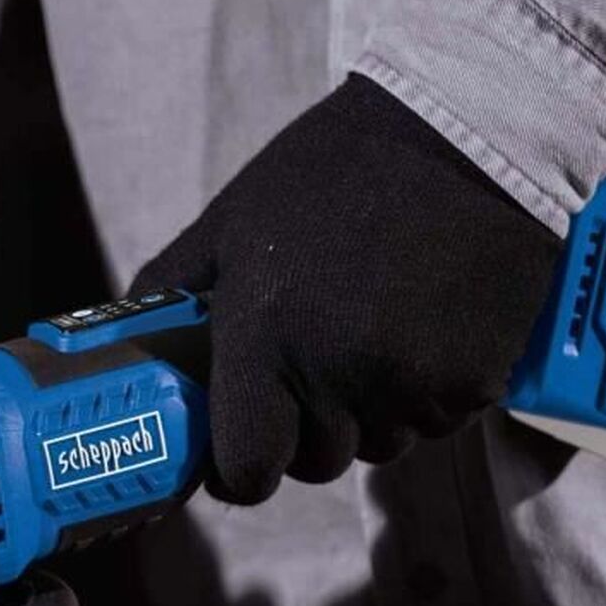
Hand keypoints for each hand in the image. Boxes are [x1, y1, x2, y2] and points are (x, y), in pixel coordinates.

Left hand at [130, 74, 560, 503]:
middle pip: (316, 463)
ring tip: (376, 331)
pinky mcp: (476, 386)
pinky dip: (427, 393)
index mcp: (265, 340)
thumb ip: (171, 286)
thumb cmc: (337, 171)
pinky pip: (437, 421)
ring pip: (380, 445)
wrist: (471, 133)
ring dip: (371, 412)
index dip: (239, 471)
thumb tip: (130, 339)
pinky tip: (426, 327)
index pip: (246, 470)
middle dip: (306, 432)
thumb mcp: (233, 219)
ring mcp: (412, 388)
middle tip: (313, 366)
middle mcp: (338, 378)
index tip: (242, 452)